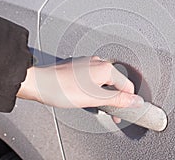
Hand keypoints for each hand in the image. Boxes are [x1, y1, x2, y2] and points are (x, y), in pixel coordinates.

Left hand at [17, 56, 143, 122]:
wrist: (39, 83)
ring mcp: (89, 63)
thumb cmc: (61, 88)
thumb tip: (135, 101)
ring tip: (94, 104)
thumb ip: (118, 99)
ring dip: (104, 94)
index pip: (127, 86)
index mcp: (106, 68)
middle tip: (110, 111)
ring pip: (105, 81)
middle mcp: (99, 62)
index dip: (127, 102)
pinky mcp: (80, 67)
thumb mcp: (94, 98)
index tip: (122, 112)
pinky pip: (95, 78)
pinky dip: (95, 89)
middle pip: (117, 83)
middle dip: (115, 98)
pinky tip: (85, 96)